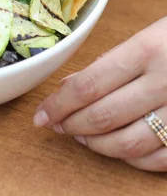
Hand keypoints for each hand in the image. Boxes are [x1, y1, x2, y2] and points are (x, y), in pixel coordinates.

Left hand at [34, 17, 166, 171]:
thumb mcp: (148, 35)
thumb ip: (111, 61)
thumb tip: (69, 86)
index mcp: (147, 50)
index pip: (88, 84)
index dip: (58, 104)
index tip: (41, 114)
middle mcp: (165, 81)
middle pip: (103, 116)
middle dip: (71, 125)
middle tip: (56, 124)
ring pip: (128, 144)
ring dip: (96, 145)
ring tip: (81, 136)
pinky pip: (158, 159)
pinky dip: (131, 159)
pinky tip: (117, 148)